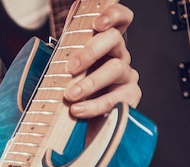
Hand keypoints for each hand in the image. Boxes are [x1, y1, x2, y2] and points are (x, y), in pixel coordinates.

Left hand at [63, 2, 140, 117]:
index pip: (120, 20)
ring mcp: (127, 77)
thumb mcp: (66, 72)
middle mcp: (119, 56)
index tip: (97, 24)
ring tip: (70, 95)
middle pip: (114, 40)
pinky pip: (116, 99)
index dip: (113, 15)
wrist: (81, 127)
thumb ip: (67, 51)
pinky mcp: (130, 98)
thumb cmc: (73, 94)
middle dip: (90, 52)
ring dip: (90, 82)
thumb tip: (59, 32)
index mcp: (106, 45)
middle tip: (70, 68)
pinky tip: (78, 110)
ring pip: (116, 68)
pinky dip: (95, 106)